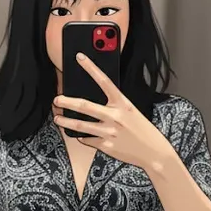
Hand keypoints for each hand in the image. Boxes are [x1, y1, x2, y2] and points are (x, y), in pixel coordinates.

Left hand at [53, 52, 174, 170]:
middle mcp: (115, 116)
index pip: (104, 81)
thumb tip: (93, 104)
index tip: (80, 58)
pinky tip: (80, 135)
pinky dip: (82, 137)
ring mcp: (109, 132)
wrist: (153, 152)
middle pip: (85, 106)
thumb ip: (114, 107)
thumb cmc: (142, 130)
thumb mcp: (131, 112)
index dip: (91, 67)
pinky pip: (87, 140)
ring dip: (66, 121)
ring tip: (58, 118)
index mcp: (122, 103)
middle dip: (67, 101)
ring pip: (80, 126)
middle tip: (57, 99)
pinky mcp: (106, 146)